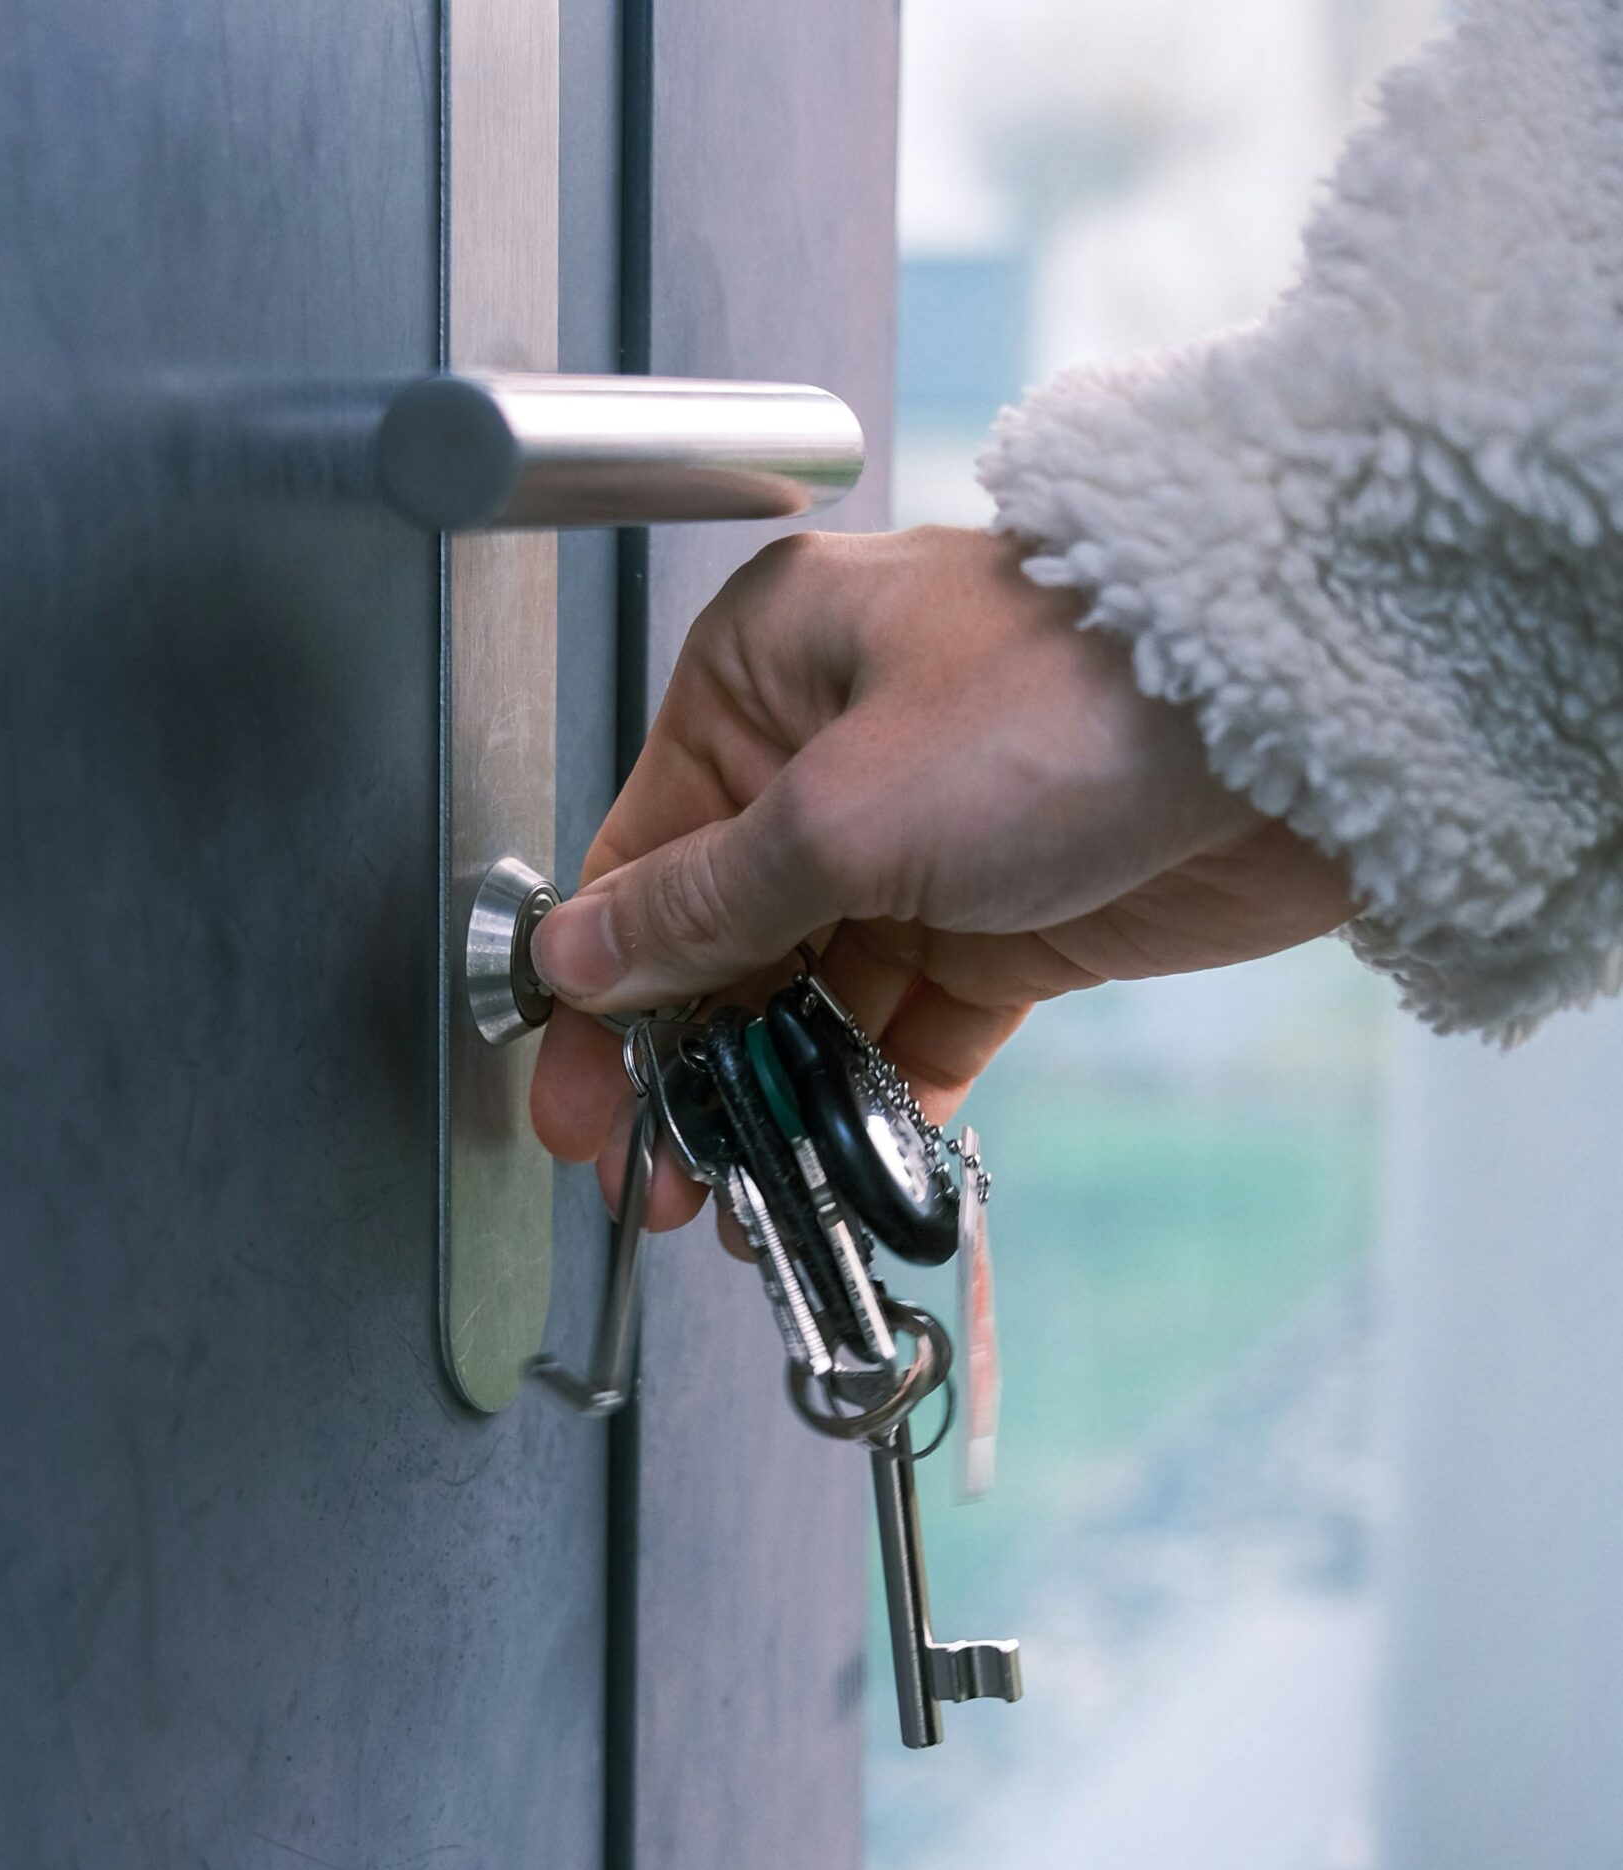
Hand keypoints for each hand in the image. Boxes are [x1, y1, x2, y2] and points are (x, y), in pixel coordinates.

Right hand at [528, 526, 1351, 1226]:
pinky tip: (838, 1170)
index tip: (575, 1096)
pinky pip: (912, 1025)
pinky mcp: (1011, 916)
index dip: (604, 986)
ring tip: (740, 1197)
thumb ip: (703, 908)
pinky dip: (875, 1096)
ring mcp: (925, 839)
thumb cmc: (1069, 699)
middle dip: (685, 1062)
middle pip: (722, 933)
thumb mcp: (842, 813)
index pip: (646, 848)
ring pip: (814, 991)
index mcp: (767, 673)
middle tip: (650, 1176)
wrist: (1293, 724)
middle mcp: (834, 748)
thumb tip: (581, 960)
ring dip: (776, 1096)